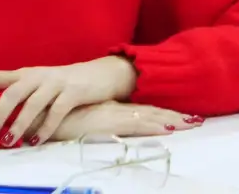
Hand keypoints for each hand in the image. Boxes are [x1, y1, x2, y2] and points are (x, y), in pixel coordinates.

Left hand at [0, 56, 137, 146]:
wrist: (102, 74)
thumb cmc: (65, 84)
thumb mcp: (41, 85)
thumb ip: (22, 96)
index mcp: (26, 73)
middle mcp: (38, 75)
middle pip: (12, 92)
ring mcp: (56, 83)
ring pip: (32, 103)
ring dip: (19, 124)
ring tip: (9, 142)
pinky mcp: (74, 92)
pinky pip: (56, 112)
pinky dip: (45, 128)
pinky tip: (37, 141)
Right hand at [50, 101, 201, 141]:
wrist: (41, 114)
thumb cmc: (59, 118)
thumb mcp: (84, 117)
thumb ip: (98, 117)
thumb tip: (111, 121)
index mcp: (114, 109)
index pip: (145, 111)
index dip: (165, 114)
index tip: (184, 116)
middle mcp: (118, 110)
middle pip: (153, 113)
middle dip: (175, 117)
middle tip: (197, 120)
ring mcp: (114, 116)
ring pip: (150, 118)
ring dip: (172, 120)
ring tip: (192, 124)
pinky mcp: (107, 123)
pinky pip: (135, 125)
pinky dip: (153, 126)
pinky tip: (168, 129)